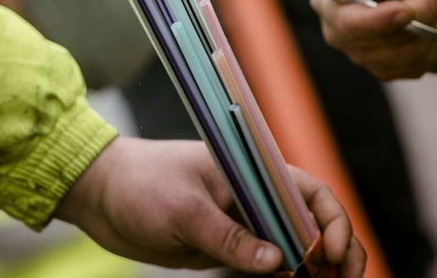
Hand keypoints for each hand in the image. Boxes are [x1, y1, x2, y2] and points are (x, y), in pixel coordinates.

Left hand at [54, 137, 364, 275]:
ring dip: (316, 269)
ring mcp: (242, 222)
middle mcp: (253, 194)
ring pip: (293, 248)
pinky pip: (266, 266)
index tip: (329, 253)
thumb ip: (229, 237)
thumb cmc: (140, 184)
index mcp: (250, 169)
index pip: (308, 191)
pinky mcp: (226, 247)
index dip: (331, 221)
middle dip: (337, 250)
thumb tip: (278, 265)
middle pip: (310, 222)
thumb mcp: (183, 210)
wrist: (100, 194)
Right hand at [311, 0, 436, 79]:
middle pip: (384, 40)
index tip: (407, 10)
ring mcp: (364, 55)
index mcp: (329, 1)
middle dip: (422, 12)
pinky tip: (430, 15)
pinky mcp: (390, 68)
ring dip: (432, 20)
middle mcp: (340, 34)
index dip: (378, 20)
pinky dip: (435, 37)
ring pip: (407, 53)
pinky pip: (420, 62)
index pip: (347, 23)